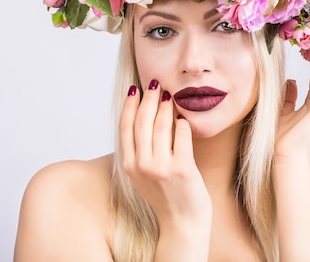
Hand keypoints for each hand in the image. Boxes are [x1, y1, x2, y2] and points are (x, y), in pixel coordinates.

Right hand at [119, 79, 211, 228]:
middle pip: (142, 121)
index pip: (125, 126)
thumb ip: (139, 150)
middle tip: (156, 84)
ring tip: (170, 97)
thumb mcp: (142, 174)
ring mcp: (162, 167)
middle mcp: (142, 165)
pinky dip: (183, 123)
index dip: (130, 104)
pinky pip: (182, 135)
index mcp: (129, 165)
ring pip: (162, 125)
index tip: (135, 89)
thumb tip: (142, 117)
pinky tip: (183, 119)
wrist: (182, 224)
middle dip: (149, 98)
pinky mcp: (182, 169)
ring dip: (166, 107)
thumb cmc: (165, 196)